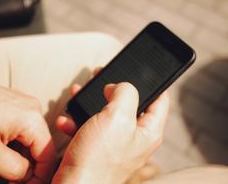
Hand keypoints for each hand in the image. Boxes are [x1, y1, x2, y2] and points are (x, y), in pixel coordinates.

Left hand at [0, 65, 54, 182]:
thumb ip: (14, 169)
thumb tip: (28, 175)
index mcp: (31, 119)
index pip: (48, 156)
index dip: (40, 177)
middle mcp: (34, 108)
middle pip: (42, 147)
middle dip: (30, 167)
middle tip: (12, 180)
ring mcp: (26, 105)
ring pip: (33, 139)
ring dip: (22, 155)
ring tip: (2, 164)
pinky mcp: (17, 104)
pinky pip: (25, 129)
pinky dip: (17, 144)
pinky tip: (2, 148)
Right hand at [53, 79, 168, 182]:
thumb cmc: (98, 158)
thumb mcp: (117, 117)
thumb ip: (125, 93)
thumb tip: (119, 86)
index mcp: (148, 131)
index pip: (160, 99)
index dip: (153, 82)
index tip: (140, 69)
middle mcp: (135, 138)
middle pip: (129, 103)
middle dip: (113, 89)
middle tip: (102, 77)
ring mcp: (116, 144)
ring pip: (106, 113)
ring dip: (90, 102)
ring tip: (78, 94)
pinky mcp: (98, 149)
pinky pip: (90, 127)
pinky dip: (78, 120)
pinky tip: (67, 120)